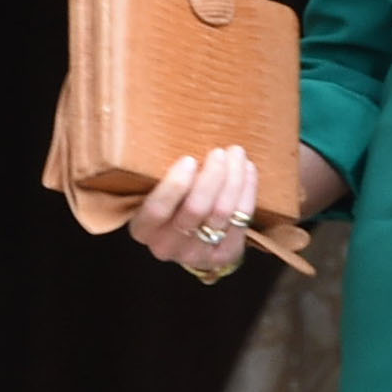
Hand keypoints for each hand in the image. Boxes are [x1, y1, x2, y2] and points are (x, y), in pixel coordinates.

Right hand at [134, 144, 259, 280]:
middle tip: (220, 152)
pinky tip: (248, 170)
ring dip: (234, 178)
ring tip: (236, 154)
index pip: (157, 209)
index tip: (189, 160)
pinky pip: (242, 218)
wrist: (191, 240)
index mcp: (143, 229)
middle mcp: (167, 246)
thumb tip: (174, 135)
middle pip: (196, 208)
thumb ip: (159, 174)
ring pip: (222, 212)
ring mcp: (196, 255)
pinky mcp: (224, 256)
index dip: (175, 184)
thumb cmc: (170, 205)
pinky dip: (248, 190)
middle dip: (212, 176)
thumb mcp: (153, 192)